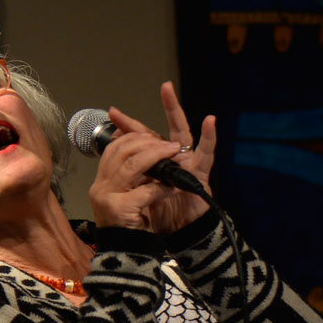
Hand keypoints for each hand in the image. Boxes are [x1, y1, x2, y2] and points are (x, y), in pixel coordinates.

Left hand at [89, 82, 216, 233]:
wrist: (181, 235)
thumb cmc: (163, 215)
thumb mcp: (140, 194)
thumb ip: (133, 177)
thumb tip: (113, 164)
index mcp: (156, 164)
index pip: (141, 141)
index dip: (128, 127)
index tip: (113, 112)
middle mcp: (173, 159)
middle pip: (164, 129)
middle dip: (166, 107)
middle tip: (164, 86)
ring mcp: (188, 164)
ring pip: (183, 134)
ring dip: (178, 113)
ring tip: (174, 94)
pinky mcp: (201, 173)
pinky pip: (207, 154)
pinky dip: (209, 138)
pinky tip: (210, 121)